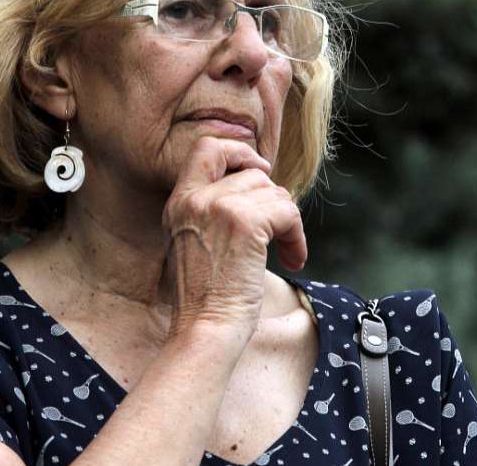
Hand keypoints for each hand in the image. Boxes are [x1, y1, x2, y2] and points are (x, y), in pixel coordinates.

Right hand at [160, 136, 306, 342]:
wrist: (204, 329)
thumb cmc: (205, 299)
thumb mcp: (193, 243)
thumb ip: (212, 211)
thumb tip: (257, 187)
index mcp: (179, 202)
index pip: (207, 148)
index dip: (239, 151)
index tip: (259, 172)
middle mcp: (196, 198)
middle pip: (253, 174)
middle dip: (274, 201)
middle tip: (279, 231)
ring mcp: (220, 207)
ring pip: (275, 193)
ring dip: (288, 223)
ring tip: (285, 252)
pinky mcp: (246, 222)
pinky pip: (288, 213)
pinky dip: (297, 237)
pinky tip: (293, 259)